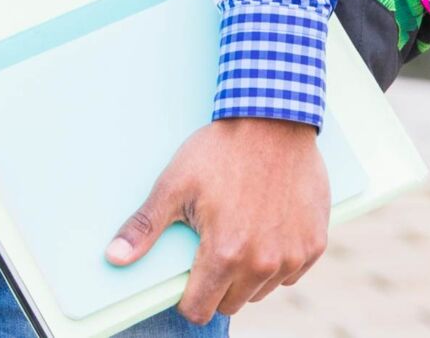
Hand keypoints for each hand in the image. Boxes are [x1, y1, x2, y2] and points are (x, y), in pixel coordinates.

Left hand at [105, 116, 329, 322]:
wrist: (273, 121)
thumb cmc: (220, 150)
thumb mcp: (174, 185)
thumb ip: (145, 227)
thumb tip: (114, 257)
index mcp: (225, 254)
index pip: (199, 309)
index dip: (187, 297)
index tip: (186, 276)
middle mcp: (263, 264)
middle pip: (230, 304)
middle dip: (216, 285)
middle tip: (211, 245)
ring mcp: (293, 256)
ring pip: (260, 291)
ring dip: (247, 275)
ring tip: (239, 232)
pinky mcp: (314, 245)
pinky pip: (290, 274)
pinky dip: (277, 260)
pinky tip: (266, 228)